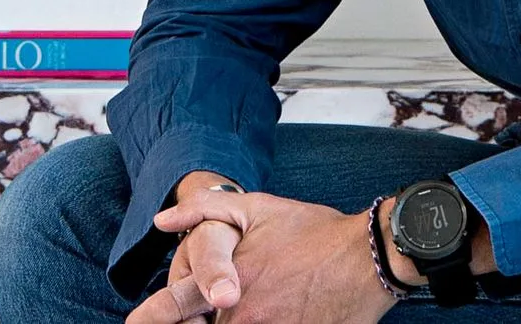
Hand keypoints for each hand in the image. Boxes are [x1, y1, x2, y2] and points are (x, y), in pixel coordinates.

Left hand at [130, 187, 397, 323]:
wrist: (369, 256)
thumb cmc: (312, 231)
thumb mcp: (256, 207)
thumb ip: (203, 211)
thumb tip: (162, 221)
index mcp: (224, 290)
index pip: (173, 312)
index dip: (151, 319)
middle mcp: (241, 320)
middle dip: (195, 323)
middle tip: (194, 311)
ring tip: (256, 307)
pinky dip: (267, 323)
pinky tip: (278, 314)